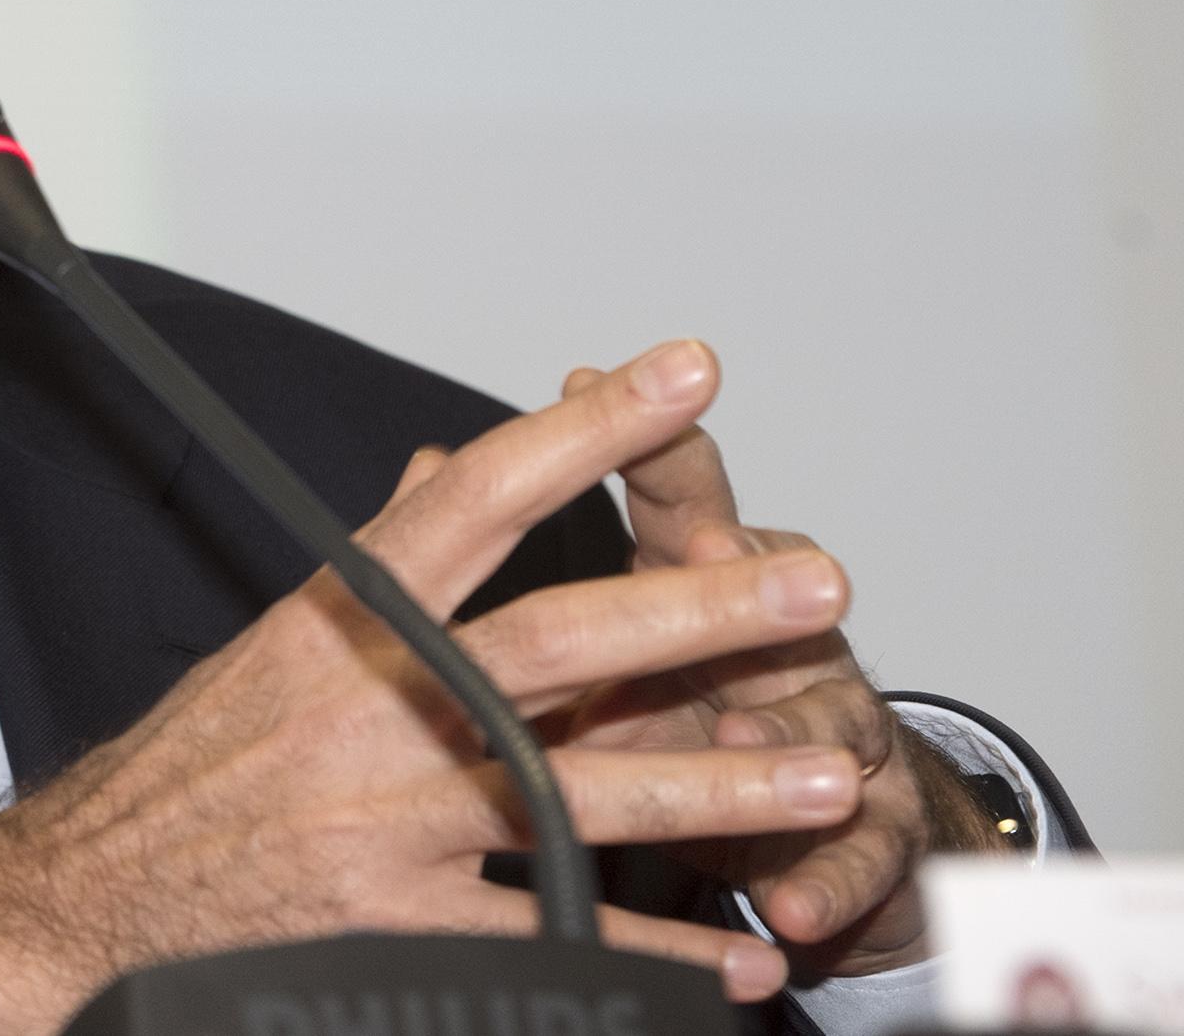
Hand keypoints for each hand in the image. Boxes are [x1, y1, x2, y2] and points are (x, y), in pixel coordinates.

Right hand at [0, 343, 861, 1035]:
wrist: (94, 890)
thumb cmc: (194, 763)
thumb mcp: (277, 640)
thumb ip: (381, 560)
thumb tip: (444, 465)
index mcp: (345, 621)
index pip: (478, 498)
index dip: (585, 433)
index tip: (680, 374)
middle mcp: (374, 708)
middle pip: (556, 642)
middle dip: (697, 613)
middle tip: (813, 582)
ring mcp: (387, 819)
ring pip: (577, 793)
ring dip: (717, 786)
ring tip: (828, 770)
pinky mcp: (394, 924)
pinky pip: (550, 939)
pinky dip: (652, 956)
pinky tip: (740, 958)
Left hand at [543, 345, 1009, 977]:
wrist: (845, 854)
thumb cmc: (693, 721)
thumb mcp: (607, 655)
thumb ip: (530, 575)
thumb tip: (433, 474)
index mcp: (705, 593)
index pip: (678, 503)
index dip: (637, 445)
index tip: (589, 384)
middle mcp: (781, 648)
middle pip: (758, 596)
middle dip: (727, 571)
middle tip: (709, 545)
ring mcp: (834, 743)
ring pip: (819, 724)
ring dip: (779, 734)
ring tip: (751, 736)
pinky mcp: (868, 849)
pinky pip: (850, 865)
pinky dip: (817, 887)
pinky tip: (787, 918)